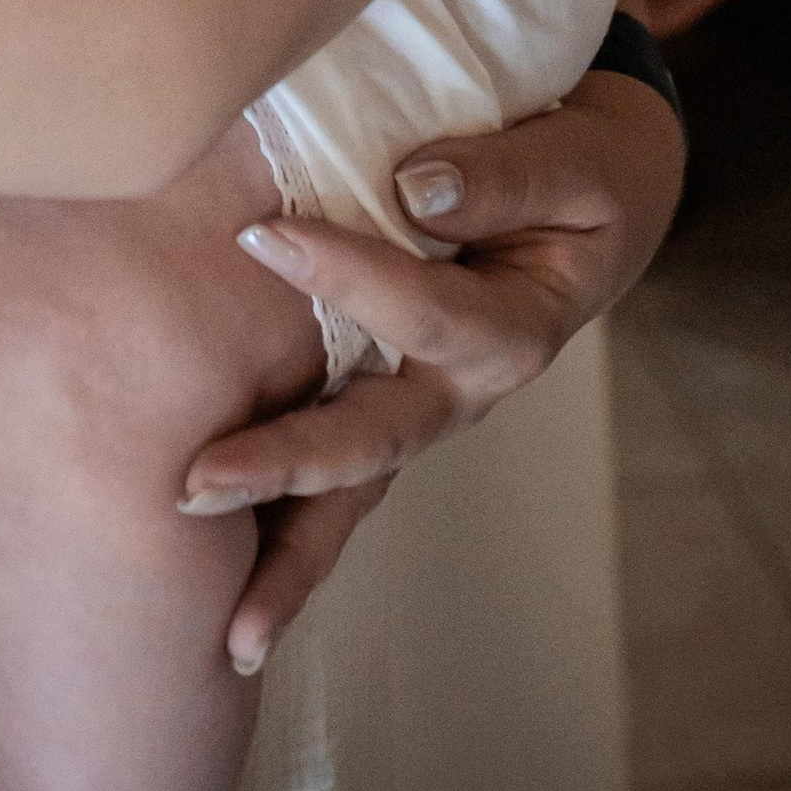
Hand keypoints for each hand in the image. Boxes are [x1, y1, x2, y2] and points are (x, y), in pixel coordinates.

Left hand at [182, 67, 684, 672]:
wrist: (595, 191)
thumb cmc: (584, 171)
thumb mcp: (576, 162)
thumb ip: (504, 177)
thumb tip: (415, 188)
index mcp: (511, 330)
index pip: (422, 311)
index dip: (345, 272)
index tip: (261, 233)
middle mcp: (461, 388)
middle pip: (373, 442)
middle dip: (285, 468)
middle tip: (195, 488)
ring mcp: (421, 404)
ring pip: (351, 487)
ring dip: (285, 550)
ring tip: (226, 628)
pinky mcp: (386, 397)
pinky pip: (335, 467)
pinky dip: (285, 525)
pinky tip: (228, 594)